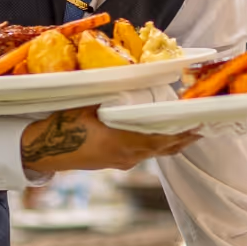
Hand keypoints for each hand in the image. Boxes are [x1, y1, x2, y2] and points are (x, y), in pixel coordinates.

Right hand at [20, 105, 200, 172]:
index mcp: (121, 143)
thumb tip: (134, 81)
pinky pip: (145, 155)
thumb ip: (113, 98)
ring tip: (191, 133)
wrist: (44, 150)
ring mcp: (122, 162)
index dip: (181, 134)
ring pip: (155, 153)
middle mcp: (126, 156)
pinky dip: (158, 146)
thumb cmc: (64, 125)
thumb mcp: (88, 107)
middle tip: (203, 129)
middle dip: (184, 139)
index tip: (199, 127)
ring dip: (173, 143)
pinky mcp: (117, 164)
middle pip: (163, 149)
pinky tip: (165, 138)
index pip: (160, 140)